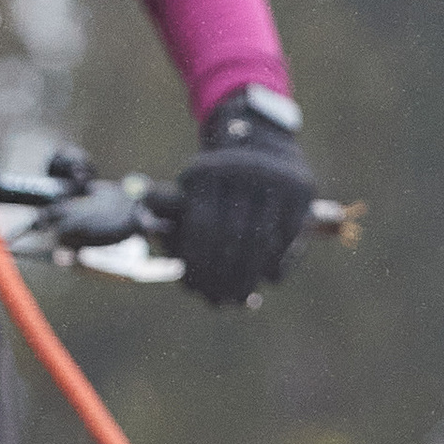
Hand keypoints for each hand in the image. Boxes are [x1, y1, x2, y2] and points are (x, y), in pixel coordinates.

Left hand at [175, 88, 314, 306]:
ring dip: (250, 278)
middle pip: (231, 241)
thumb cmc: (219, 183)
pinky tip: (267, 276)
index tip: (198, 291)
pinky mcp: (300, 190)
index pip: (202, 230)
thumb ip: (166, 212)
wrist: (264, 142)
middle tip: (221, 301)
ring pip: (260, 245)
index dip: (199, 266)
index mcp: (204, 171)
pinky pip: (285, 241)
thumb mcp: (190, 192)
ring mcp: (273, 178)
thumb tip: (144, 220)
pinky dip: (275, 264)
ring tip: (242, 297)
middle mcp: (238, 169)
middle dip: (224, 278)